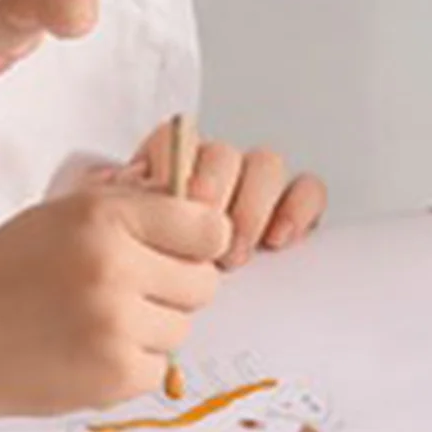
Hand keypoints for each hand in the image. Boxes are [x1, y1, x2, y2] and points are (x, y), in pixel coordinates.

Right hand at [0, 186, 231, 420]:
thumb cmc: (0, 275)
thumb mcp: (61, 216)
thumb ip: (132, 211)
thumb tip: (203, 217)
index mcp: (105, 217)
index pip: (209, 227)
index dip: (199, 242)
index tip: (181, 252)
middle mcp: (115, 267)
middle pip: (203, 284)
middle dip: (175, 289)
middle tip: (129, 291)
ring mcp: (115, 325)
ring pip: (182, 328)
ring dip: (151, 329)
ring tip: (96, 322)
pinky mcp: (112, 375)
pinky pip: (158, 368)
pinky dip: (131, 365)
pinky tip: (87, 351)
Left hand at [112, 121, 327, 267]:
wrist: (154, 294)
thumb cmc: (144, 267)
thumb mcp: (123, 236)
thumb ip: (129, 206)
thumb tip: (131, 185)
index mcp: (165, 168)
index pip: (177, 137)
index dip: (182, 164)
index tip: (185, 199)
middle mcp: (211, 172)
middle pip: (224, 154)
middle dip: (220, 194)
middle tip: (207, 236)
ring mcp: (251, 190)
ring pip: (266, 165)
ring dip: (253, 208)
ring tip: (235, 253)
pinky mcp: (288, 212)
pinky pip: (308, 190)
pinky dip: (299, 207)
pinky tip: (278, 239)